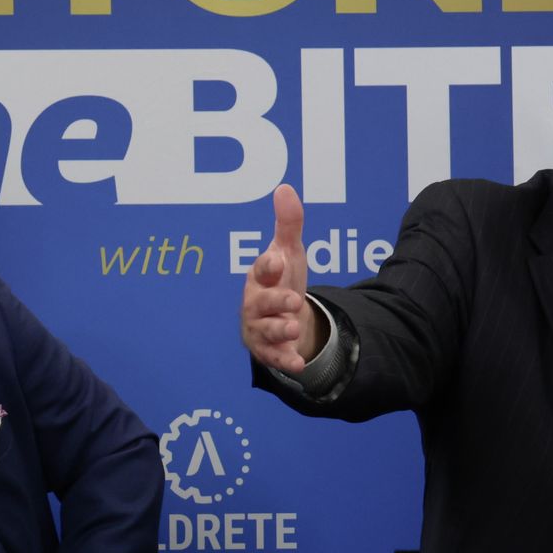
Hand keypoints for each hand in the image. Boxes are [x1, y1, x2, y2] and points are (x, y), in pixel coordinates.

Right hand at [240, 184, 321, 372]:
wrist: (283, 316)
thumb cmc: (282, 280)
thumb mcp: (289, 252)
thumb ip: (288, 223)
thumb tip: (285, 187)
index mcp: (260, 276)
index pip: (261, 270)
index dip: (267, 267)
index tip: (277, 262)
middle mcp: (255, 302)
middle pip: (261, 303)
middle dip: (275, 302)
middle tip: (294, 300)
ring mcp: (259, 327)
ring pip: (265, 331)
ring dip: (279, 331)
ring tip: (293, 330)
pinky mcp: (266, 350)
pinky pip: (273, 357)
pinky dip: (284, 361)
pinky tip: (297, 365)